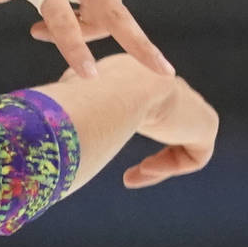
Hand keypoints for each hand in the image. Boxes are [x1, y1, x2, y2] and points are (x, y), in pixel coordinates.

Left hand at [0, 0, 175, 79]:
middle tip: (164, 72)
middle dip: (138, 43)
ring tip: (38, 30)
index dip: (74, 46)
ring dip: (88, 27)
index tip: (90, 75)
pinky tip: (64, 6)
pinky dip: (95, 8)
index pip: (61, 18)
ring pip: (110, 8)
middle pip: (112, 10)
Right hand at [61, 54, 218, 188]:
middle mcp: (165, 80)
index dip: (122, 124)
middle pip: (164, 121)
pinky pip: (194, 155)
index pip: (138, 101)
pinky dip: (168, 168)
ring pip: (179, 140)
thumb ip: (67, 93)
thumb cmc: (83, 91)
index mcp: (136, 70)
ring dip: (157, 164)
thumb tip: (42, 103)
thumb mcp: (66, 88)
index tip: (107, 142)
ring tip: (131, 176)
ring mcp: (189, 101)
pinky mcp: (205, 123)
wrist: (116, 91)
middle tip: (128, 174)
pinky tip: (143, 169)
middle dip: (148, 150)